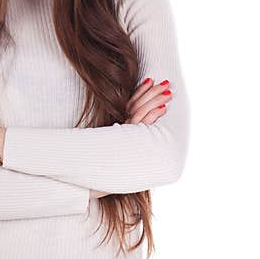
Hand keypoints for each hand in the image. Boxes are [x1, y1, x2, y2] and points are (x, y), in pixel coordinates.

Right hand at [91, 77, 172, 198]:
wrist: (91, 179)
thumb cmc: (106, 164)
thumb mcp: (114, 145)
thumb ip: (124, 133)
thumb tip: (133, 128)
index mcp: (116, 125)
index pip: (130, 103)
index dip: (140, 91)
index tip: (150, 80)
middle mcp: (118, 127)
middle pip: (136, 105)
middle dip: (151, 92)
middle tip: (166, 83)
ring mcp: (122, 134)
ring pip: (140, 112)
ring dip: (155, 100)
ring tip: (168, 92)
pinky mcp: (126, 141)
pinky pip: (140, 126)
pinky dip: (152, 116)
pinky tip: (163, 109)